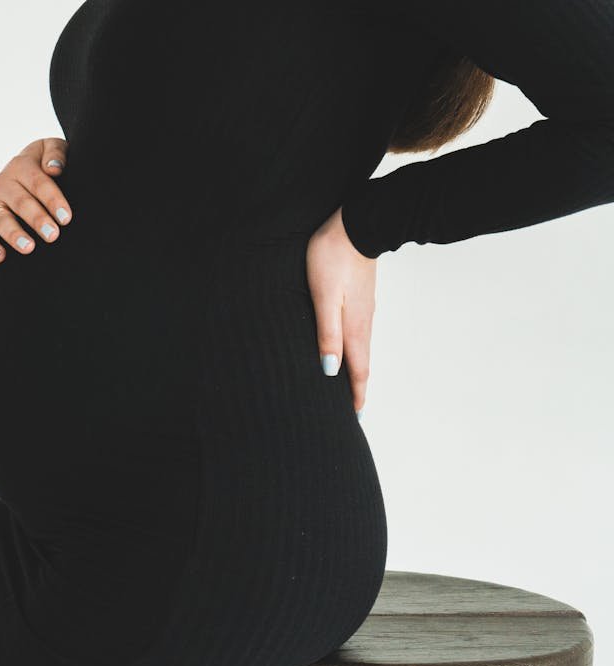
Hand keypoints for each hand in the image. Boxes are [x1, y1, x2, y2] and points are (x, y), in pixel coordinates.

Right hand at [0, 137, 73, 261]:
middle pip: (21, 202)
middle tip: (53, 235)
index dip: (52, 200)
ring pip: (1, 218)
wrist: (25, 169)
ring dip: (14, 234)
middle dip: (37, 219)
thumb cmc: (46, 162)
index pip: (38, 183)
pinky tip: (0, 257)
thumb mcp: (52, 148)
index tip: (66, 218)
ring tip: (29, 248)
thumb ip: (56, 154)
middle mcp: (3, 182)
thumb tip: (54, 169)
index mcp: (21, 165)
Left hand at [306, 206, 376, 419]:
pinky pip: (359, 333)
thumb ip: (326, 334)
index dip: (355, 396)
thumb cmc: (332, 258)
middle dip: (357, 389)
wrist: (355, 224)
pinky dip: (355, 350)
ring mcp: (364, 309)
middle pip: (362, 363)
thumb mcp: (323, 298)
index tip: (354, 419)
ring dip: (357, 370)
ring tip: (350, 387)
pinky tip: (347, 349)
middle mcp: (363, 322)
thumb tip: (329, 371)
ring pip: (361, 348)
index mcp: (354, 327)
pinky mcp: (361, 297)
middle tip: (353, 412)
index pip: (357, 370)